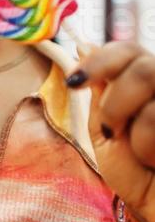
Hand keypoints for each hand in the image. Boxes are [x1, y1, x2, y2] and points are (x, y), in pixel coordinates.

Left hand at [67, 41, 154, 221]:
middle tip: (115, 131)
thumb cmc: (137, 176)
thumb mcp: (107, 133)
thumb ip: (100, 92)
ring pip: (154, 95)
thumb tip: (85, 46)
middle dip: (116, 103)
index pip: (127, 50)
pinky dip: (149, 145)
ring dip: (136, 132)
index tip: (74, 80)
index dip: (99, 60)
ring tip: (144, 154)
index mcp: (147, 83)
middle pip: (142, 67)